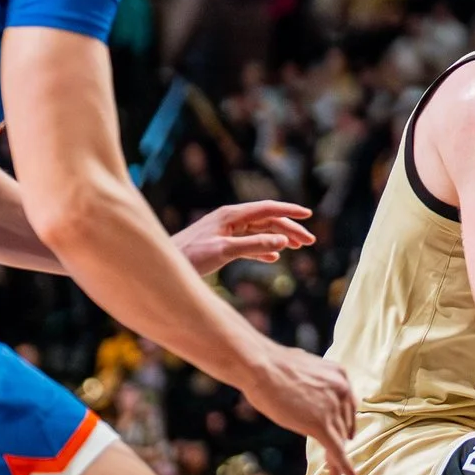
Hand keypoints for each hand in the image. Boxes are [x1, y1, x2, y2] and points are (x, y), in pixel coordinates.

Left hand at [174, 201, 315, 275]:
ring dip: (279, 239)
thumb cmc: (190, 256)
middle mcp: (230, 219)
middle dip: (289, 229)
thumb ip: (253, 245)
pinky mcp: (221, 244)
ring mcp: (225, 231)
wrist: (165, 265)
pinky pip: (248, 244)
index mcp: (231, 215)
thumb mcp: (224, 251)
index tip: (308, 215)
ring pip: (259, 232)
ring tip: (298, 247)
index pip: (267, 209)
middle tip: (310, 241)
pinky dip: (263, 249)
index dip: (289, 211)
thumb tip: (282, 241)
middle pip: (266, 221)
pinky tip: (274, 257)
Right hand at [247, 341, 358, 474]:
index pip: (346, 405)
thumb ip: (313, 383)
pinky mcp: (321, 425)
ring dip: (338, 456)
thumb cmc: (272, 365)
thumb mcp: (303, 369)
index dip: (345, 422)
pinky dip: (342, 464)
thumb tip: (307, 390)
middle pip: (344, 423)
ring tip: (335, 471)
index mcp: (339, 375)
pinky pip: (336, 449)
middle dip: (341, 439)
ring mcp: (332, 408)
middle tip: (338, 455)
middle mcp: (342, 390)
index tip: (345, 434)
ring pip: (339, 438)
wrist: (261, 366)